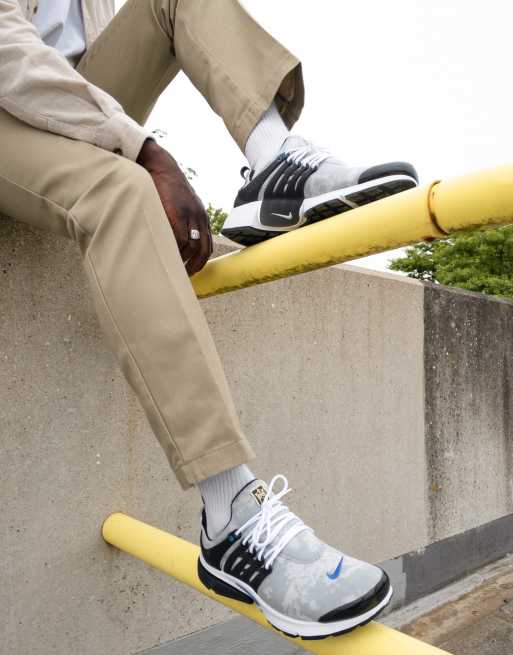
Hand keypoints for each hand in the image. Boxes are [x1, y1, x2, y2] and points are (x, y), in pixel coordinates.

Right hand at [136, 138, 212, 275]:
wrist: (161, 166)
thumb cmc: (166, 185)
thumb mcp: (181, 203)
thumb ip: (183, 219)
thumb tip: (177, 238)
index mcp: (201, 216)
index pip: (207, 244)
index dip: (201, 260)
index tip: (192, 271)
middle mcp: (200, 216)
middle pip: (203, 249)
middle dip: (196, 266)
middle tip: (185, 277)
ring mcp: (190, 215)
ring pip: (192, 247)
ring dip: (184, 262)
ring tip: (174, 270)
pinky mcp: (178, 213)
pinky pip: (180, 239)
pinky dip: (176, 251)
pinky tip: (169, 257)